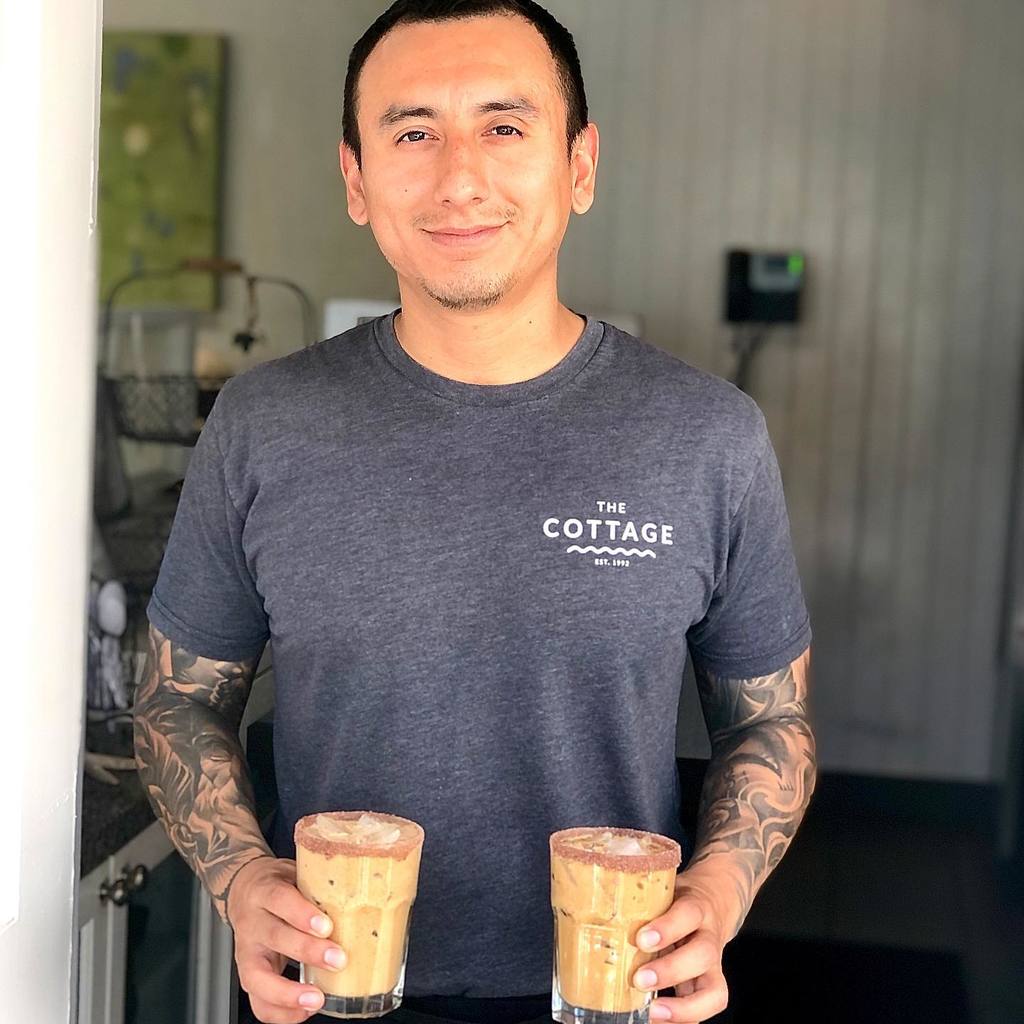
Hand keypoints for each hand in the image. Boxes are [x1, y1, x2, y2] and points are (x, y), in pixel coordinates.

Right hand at [226, 855, 347, 1022]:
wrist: (244, 889)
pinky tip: (304, 1011)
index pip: (280, 899)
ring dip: (289, 992)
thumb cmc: (279, 884)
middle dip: (307, 951)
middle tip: (338, 960)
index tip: (327, 926)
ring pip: (258, 975)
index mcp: (265, 891)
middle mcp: (252, 921)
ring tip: (317, 999)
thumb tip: (366, 893)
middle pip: (274, 936)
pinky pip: (257, 1000)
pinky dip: (280, 1011)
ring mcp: (246, 950)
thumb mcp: (297, 875)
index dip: (302, 914)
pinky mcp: (247, 973)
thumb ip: (321, 886)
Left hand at [630, 875, 729, 1022]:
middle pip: (703, 954)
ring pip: (714, 989)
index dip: (667, 928)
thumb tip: (593, 907)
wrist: (716, 901)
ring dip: (682, 1006)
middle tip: (639, 980)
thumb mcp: (664, 892)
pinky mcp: (711, 985)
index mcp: (696, 907)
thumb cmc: (678, 900)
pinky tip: (658, 1020)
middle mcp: (709, 936)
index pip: (688, 913)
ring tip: (653, 1012)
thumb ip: (640, 901)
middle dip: (671, 970)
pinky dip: (683, 1018)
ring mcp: (714, 965)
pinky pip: (706, 1007)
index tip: (641, 940)